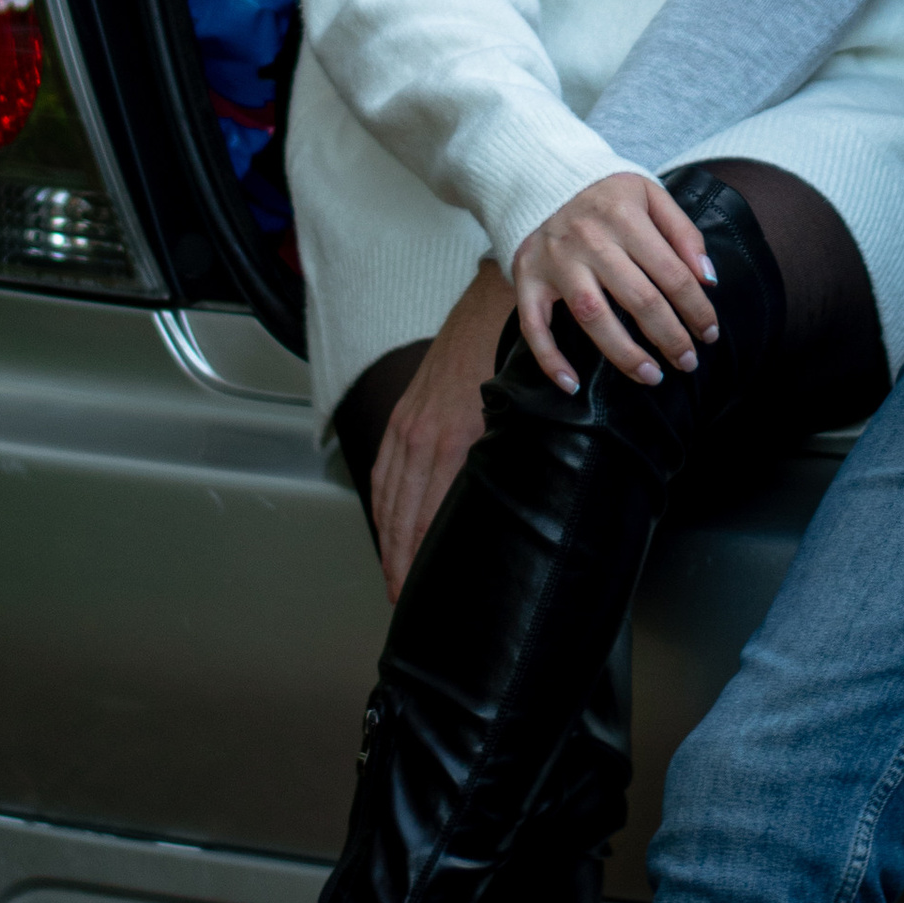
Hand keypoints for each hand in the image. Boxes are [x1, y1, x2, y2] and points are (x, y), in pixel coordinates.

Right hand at [368, 260, 515, 608]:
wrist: (496, 301)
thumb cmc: (515, 357)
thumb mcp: (519, 414)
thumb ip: (510, 460)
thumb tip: (520, 506)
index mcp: (448, 441)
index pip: (425, 517)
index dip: (419, 559)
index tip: (418, 593)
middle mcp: (419, 435)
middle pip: (400, 513)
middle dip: (399, 560)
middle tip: (403, 601)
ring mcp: (407, 422)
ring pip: (387, 493)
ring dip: (388, 537)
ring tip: (394, 575)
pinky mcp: (406, 411)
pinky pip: (384, 466)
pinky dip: (383, 500)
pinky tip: (387, 521)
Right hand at [512, 172, 721, 394]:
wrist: (540, 176)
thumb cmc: (605, 193)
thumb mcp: (650, 193)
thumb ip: (683, 232)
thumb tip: (709, 278)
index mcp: (624, 215)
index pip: (671, 272)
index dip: (696, 308)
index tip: (710, 333)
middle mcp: (589, 239)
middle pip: (638, 298)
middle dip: (670, 337)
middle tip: (688, 362)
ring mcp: (555, 261)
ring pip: (593, 316)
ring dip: (624, 354)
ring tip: (652, 376)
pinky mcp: (527, 277)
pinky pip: (534, 325)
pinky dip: (549, 359)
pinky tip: (572, 384)